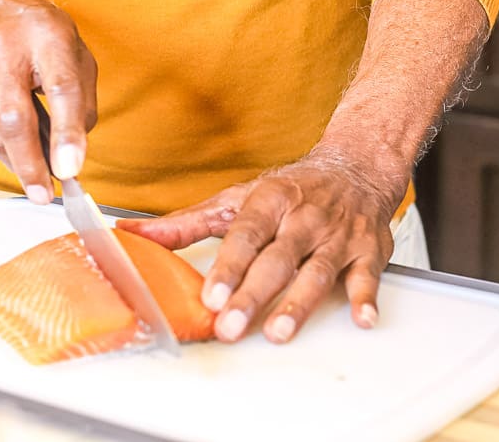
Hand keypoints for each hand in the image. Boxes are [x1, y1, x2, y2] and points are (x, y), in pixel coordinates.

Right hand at [0, 0, 97, 202]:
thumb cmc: (32, 28)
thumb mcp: (73, 48)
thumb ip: (81, 97)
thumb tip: (74, 147)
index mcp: (47, 36)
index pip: (61, 87)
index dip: (66, 131)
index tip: (71, 169)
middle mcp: (5, 51)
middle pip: (14, 117)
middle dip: (30, 163)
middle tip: (46, 195)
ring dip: (17, 162)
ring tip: (38, 180)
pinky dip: (1, 148)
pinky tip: (17, 155)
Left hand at [118, 149, 402, 343]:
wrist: (356, 166)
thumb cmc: (291, 190)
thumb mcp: (236, 199)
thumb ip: (186, 224)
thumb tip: (130, 235)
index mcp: (269, 201)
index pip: (245, 235)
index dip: (228, 266)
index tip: (211, 295)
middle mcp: (303, 218)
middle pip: (276, 259)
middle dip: (253, 294)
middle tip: (231, 327)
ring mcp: (336, 235)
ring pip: (317, 271)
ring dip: (299, 302)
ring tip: (280, 332)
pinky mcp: (368, 250)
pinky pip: (368, 275)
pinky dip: (367, 297)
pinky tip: (362, 319)